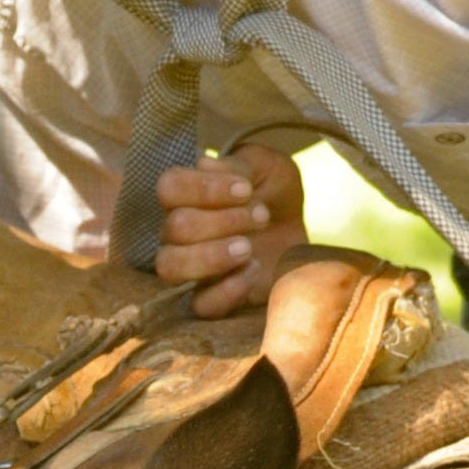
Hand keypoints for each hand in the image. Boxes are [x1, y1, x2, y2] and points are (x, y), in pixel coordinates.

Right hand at [153, 146, 305, 317]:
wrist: (300, 232)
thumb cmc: (276, 195)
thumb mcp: (268, 168)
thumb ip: (240, 163)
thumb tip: (205, 165)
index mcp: (186, 195)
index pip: (169, 187)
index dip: (205, 188)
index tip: (246, 189)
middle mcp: (178, 232)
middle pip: (174, 227)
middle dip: (222, 220)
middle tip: (261, 216)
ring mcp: (191, 268)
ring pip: (170, 267)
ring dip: (212, 254)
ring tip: (248, 248)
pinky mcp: (211, 299)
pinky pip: (199, 305)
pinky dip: (227, 289)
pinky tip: (253, 270)